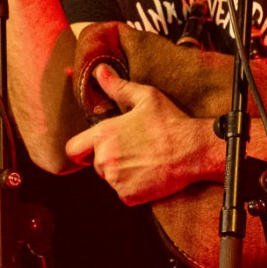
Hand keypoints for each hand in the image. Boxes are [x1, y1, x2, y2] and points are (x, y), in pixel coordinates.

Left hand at [63, 65, 213, 205]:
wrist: (193, 150)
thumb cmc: (170, 122)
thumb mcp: (146, 97)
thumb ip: (118, 87)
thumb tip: (99, 72)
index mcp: (103, 134)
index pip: (73, 149)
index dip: (82, 149)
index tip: (93, 149)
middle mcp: (104, 159)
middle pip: (96, 164)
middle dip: (111, 159)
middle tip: (135, 150)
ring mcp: (115, 180)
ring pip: (111, 178)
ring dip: (123, 173)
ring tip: (145, 161)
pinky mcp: (129, 196)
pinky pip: (125, 193)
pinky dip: (135, 187)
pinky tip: (150, 174)